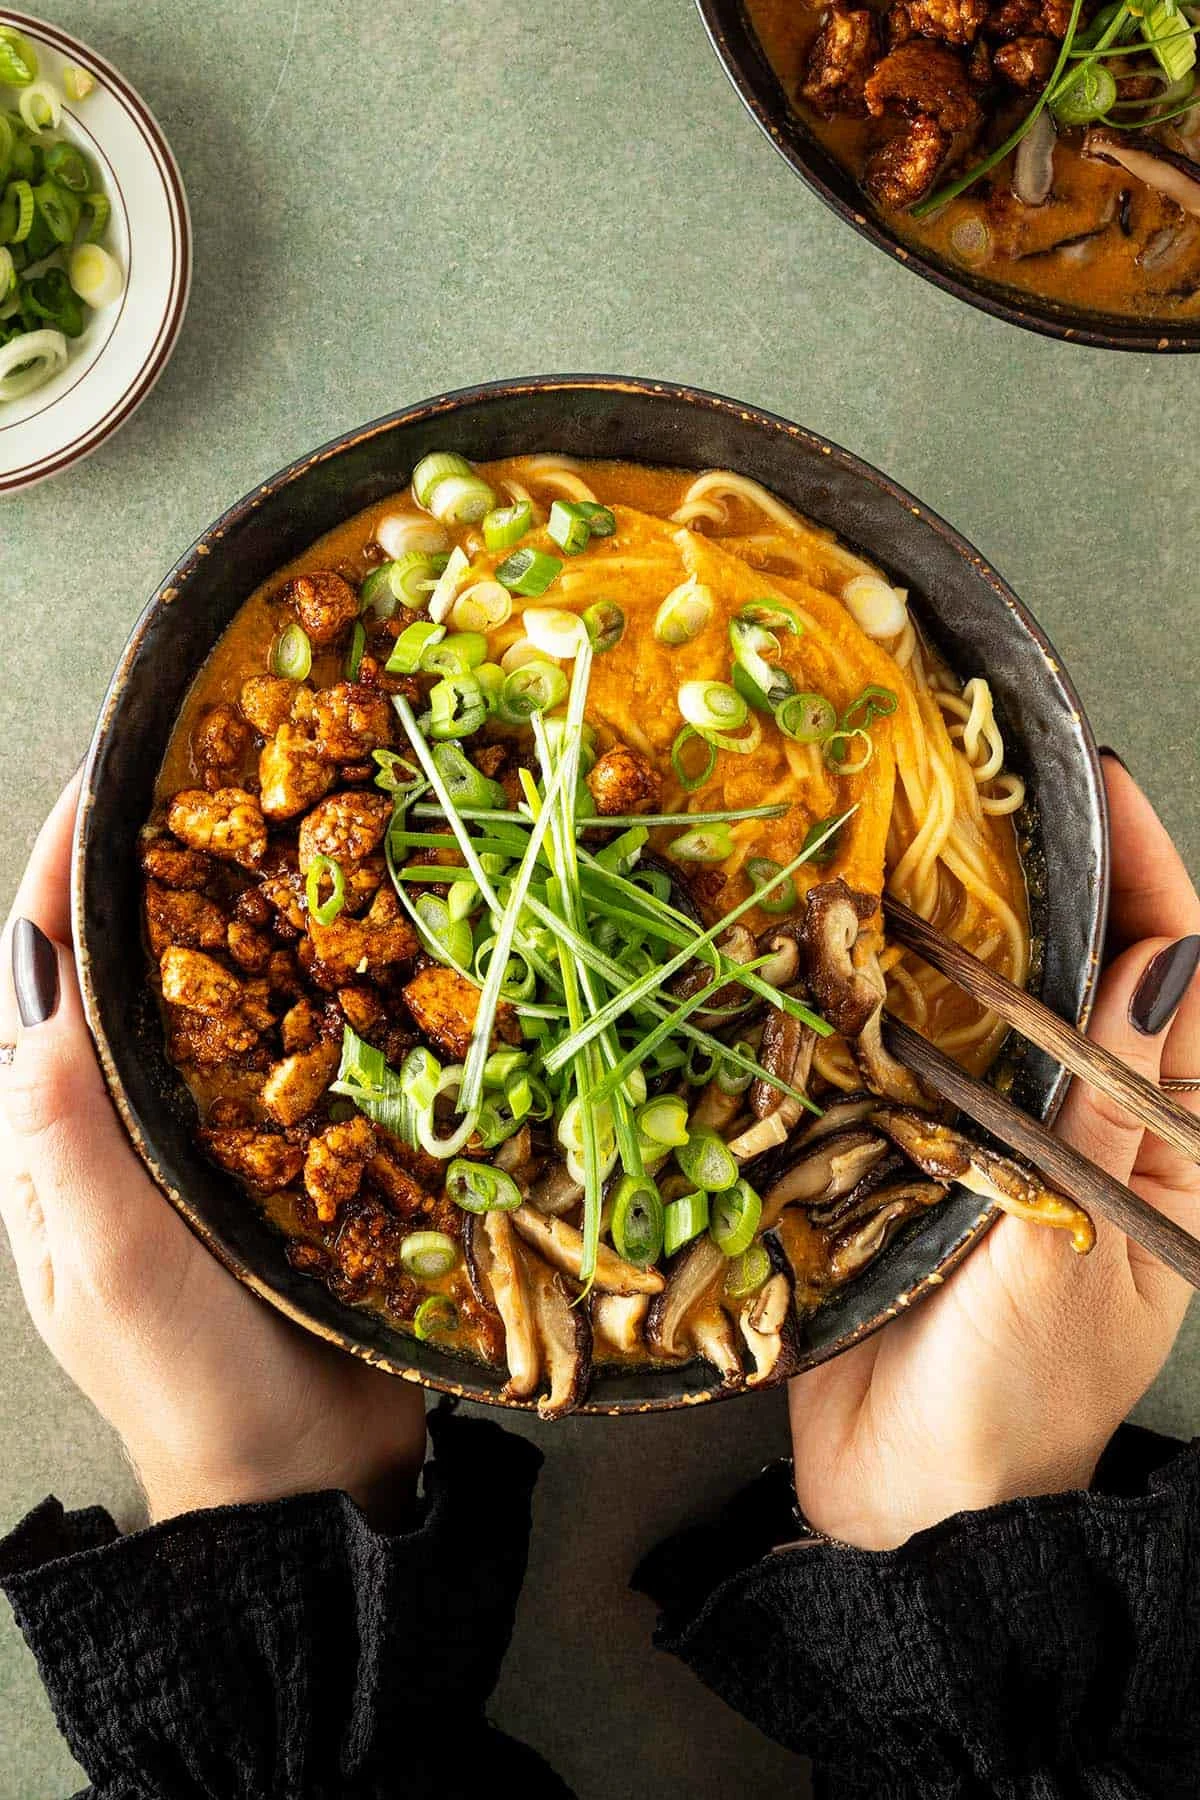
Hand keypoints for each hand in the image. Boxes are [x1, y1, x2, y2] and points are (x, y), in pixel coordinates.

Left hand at [0, 774, 426, 1525]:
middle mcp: (114, 1128)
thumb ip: (66, 1133)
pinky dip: (294, 988)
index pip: (37, 983)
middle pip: (113, 975)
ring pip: (196, 1003)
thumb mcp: (113, 1263)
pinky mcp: (274, 1159)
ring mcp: (194, 1143)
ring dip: (220, 919)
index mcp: (51, 1145)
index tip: (109, 786)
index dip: (64, 881)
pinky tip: (336, 947)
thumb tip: (40, 981)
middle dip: (140, 877)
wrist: (303, 1478)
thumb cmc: (196, 1380)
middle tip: (200, 785)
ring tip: (268, 837)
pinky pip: (275, 1052)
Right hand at [789, 756, 1199, 1549]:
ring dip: (960, 927)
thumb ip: (1104, 1112)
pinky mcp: (909, 1158)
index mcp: (1164, 1149)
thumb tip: (1157, 964)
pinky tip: (846, 949)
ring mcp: (994, 1139)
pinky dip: (881, 997)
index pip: (1176, 981)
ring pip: (990, 1003)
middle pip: (1082, 973)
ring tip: (916, 842)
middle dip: (1053, 880)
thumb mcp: (1080, 1254)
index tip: (1105, 789)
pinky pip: (904, 1056)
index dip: (1148, 878)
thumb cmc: (1017, 1402)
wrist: (911, 1506)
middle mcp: (1084, 1126)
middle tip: (994, 789)